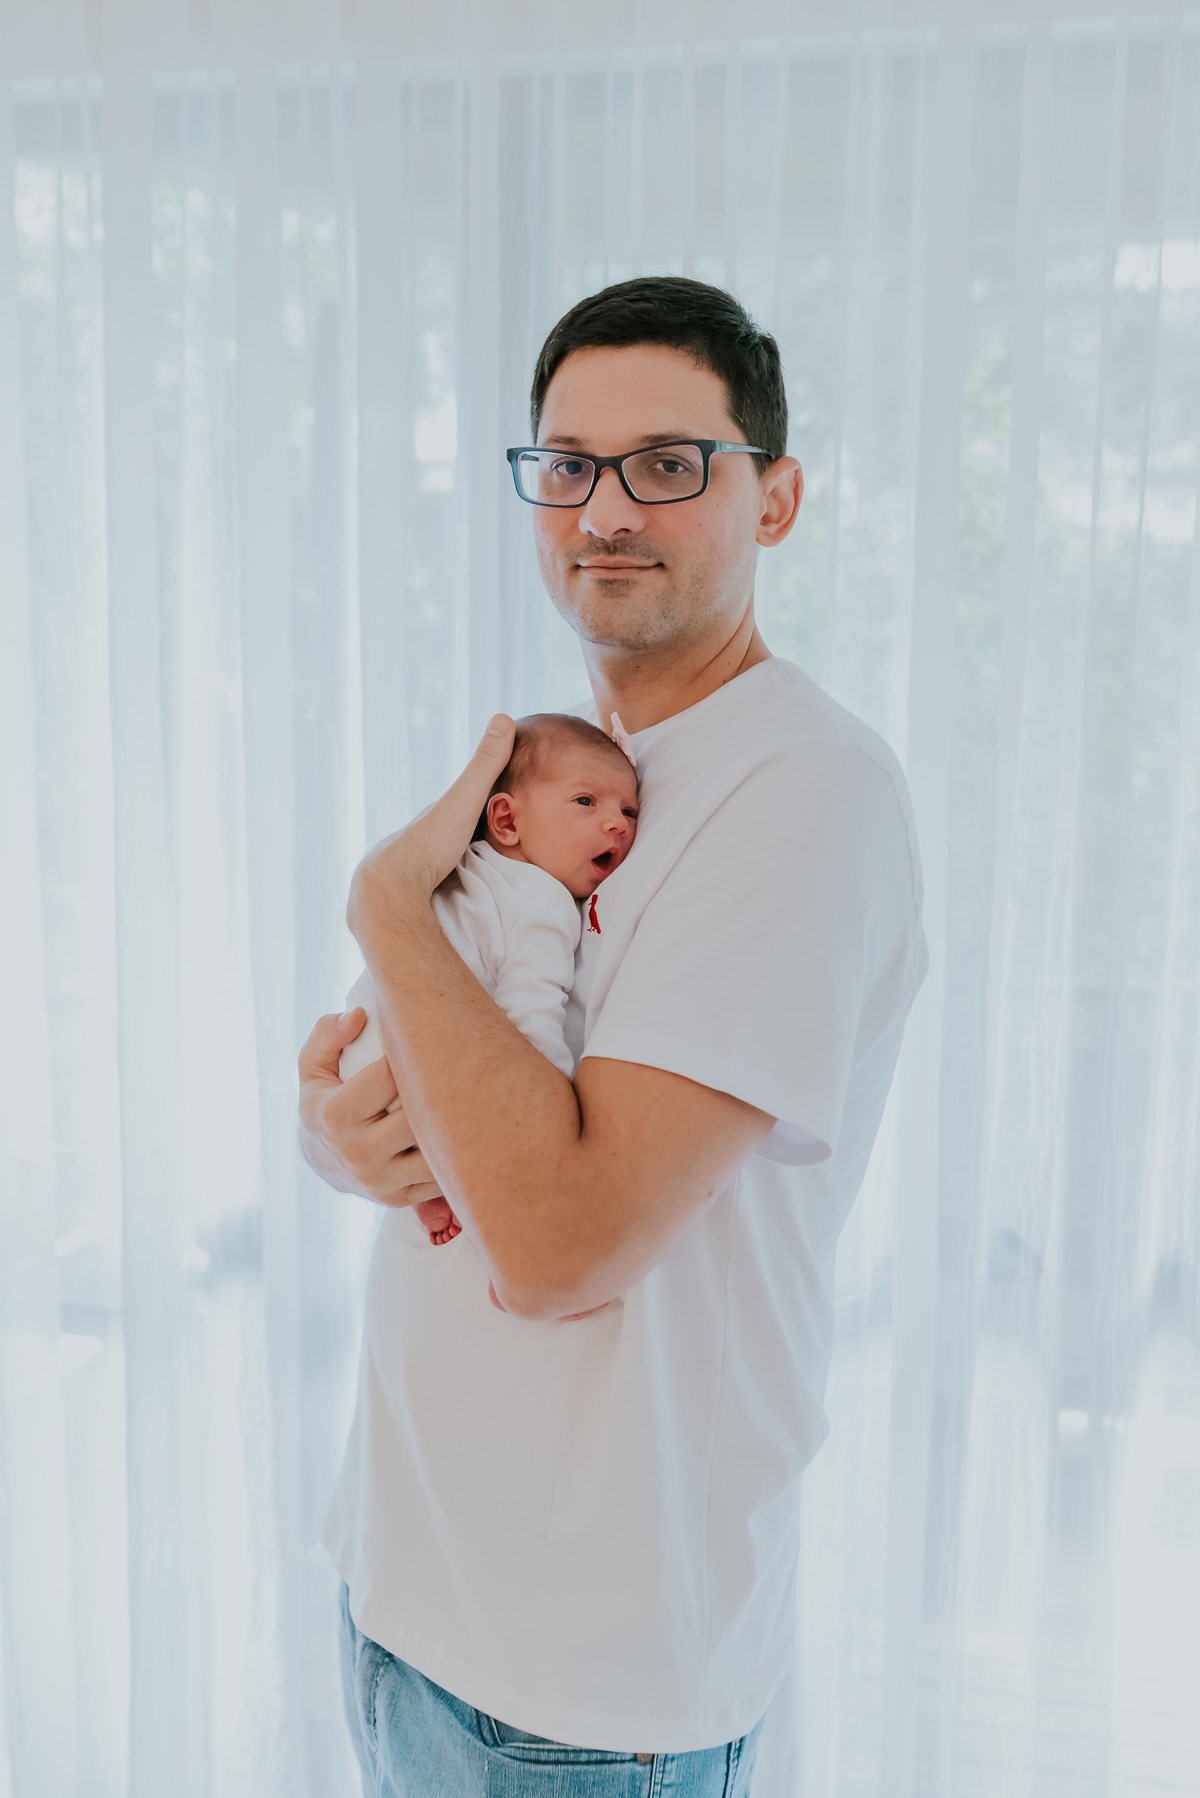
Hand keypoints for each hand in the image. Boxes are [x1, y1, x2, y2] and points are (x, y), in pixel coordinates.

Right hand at [297, 1009, 446, 1207]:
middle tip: (458, 1065)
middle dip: (440, 1089)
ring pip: (435, 1151)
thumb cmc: (325, 1097)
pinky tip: (460, 1129)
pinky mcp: (398, 1199)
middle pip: (417, 1116)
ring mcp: (379, 1181)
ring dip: (453, 1124)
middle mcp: (357, 1153)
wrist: (322, 1157)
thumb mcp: (313, 1065)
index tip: (425, 1042)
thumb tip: (358, 1016)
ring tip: (465, 1096)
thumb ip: (328, 1034)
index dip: (412, 1054)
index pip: (387, 1079)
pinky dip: (453, 1154)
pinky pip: (439, 1178)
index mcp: (334, 1115)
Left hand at [347, 715, 515, 938]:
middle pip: (434, 844)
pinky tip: (429, 912)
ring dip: (434, 878)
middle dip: (448, 848)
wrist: (391, 888)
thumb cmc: (429, 841)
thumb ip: (485, 765)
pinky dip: (423, 902)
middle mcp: (404, 845)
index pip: (449, 813)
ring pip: (420, 874)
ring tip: (453, 888)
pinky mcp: (392, 907)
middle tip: (471, 856)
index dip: (468, 811)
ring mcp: (396, 877)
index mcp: (424, 822)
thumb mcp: (465, 799)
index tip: (488, 814)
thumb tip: (504, 716)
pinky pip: (412, 902)